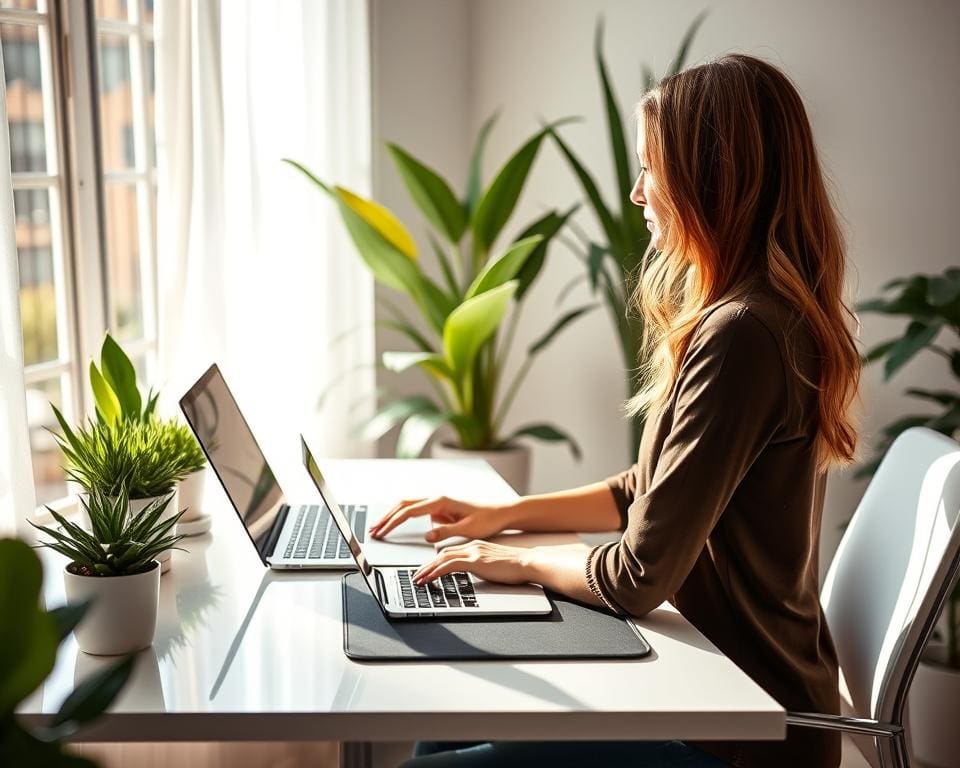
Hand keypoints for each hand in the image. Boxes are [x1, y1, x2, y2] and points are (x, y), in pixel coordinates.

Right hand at [369, 496, 508, 542]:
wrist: (500, 513)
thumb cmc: (487, 520)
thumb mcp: (468, 530)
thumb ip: (446, 532)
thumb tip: (427, 536)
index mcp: (441, 502)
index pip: (409, 511)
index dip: (392, 522)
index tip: (382, 532)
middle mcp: (437, 499)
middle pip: (403, 505)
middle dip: (386, 517)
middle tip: (373, 530)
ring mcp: (437, 503)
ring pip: (408, 505)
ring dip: (392, 515)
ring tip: (380, 526)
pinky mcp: (439, 509)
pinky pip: (415, 510)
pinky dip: (402, 516)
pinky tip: (396, 523)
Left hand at [412, 541, 531, 585]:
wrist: (528, 563)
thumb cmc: (515, 567)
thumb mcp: (493, 564)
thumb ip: (480, 566)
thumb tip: (473, 575)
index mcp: (476, 545)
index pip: (450, 552)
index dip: (435, 561)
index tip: (427, 570)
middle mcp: (472, 546)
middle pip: (442, 554)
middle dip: (427, 566)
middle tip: (416, 575)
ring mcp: (473, 552)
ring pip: (442, 559)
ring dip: (427, 570)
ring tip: (418, 580)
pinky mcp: (475, 561)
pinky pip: (450, 565)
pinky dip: (437, 572)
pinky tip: (429, 579)